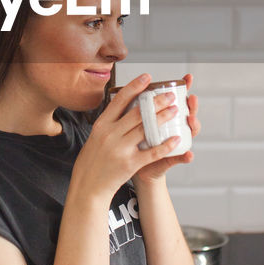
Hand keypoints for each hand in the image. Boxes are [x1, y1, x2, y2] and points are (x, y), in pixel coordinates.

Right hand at [72, 74, 182, 201]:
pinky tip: (176, 138)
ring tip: (175, 110)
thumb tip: (122, 106)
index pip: (119, 100)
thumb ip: (109, 123)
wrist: (88, 187)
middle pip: (137, 112)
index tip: (147, 77)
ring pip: (146, 128)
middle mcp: (110, 134)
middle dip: (156, 102)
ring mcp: (120, 149)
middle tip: (169, 95)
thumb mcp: (95, 137)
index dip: (135, 86)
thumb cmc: (92, 161)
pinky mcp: (130, 164)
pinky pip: (152, 152)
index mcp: (101, 125)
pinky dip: (166, 144)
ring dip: (163, 117)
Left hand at [133, 73, 199, 184]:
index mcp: (166, 116)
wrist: (135, 168)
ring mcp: (175, 142)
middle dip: (192, 105)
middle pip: (188, 113)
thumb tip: (139, 83)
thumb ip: (138, 107)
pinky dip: (186, 156)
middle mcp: (174, 127)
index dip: (186, 88)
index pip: (179, 99)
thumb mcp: (134, 123)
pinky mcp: (171, 158)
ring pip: (190, 132)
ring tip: (191, 119)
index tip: (188, 78)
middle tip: (191, 99)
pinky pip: (181, 157)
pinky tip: (189, 154)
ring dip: (193, 125)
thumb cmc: (134, 142)